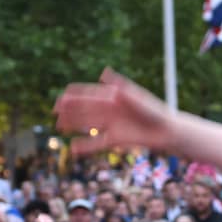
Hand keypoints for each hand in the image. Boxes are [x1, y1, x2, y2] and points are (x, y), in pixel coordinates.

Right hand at [55, 69, 175, 155]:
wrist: (167, 131)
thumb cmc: (155, 111)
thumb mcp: (138, 97)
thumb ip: (121, 88)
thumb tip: (104, 73)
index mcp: (113, 97)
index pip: (90, 94)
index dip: (76, 95)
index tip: (62, 96)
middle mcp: (110, 111)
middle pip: (85, 109)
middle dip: (70, 109)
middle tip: (54, 110)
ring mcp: (111, 126)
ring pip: (88, 124)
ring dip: (73, 124)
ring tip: (59, 126)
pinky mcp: (116, 140)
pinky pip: (97, 143)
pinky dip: (86, 146)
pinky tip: (73, 148)